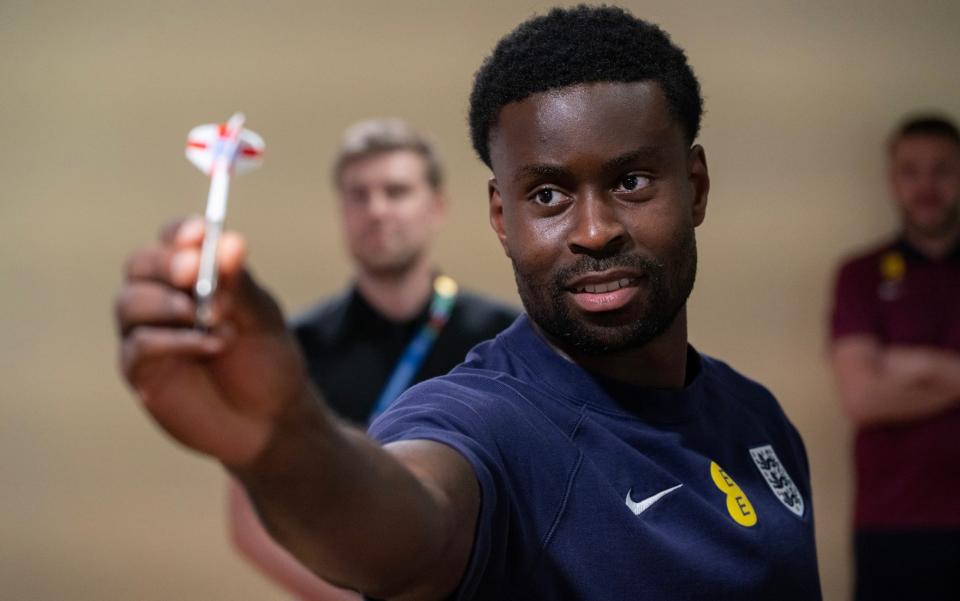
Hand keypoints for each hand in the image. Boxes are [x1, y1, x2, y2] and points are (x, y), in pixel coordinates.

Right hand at [115, 217, 307, 466]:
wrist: (270, 419)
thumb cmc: (266, 360)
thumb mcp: (262, 318)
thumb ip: (241, 285)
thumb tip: (230, 242)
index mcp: (194, 276)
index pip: (173, 240)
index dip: (181, 232)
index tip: (200, 234)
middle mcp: (162, 298)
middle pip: (140, 264)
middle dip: (165, 263)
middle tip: (195, 269)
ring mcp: (147, 333)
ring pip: (129, 302)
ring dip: (169, 304)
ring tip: (214, 319)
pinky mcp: (141, 370)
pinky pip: (139, 345)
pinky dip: (174, 341)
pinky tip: (211, 346)